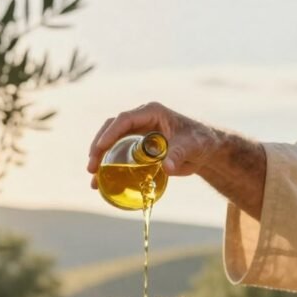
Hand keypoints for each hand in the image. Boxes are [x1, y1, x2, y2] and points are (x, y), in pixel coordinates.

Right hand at [87, 102, 223, 186]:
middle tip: (92, 167)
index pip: (125, 119)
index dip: (111, 133)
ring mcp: (137, 134)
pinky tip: (102, 183)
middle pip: (112, 130)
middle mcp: (140, 121)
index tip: (100, 147)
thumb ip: (179, 153)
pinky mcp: (137, 148)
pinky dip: (109, 168)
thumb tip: (167, 167)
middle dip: (98, 147)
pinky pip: (119, 155)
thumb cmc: (201, 141)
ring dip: (100, 159)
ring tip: (93, 178)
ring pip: (111, 143)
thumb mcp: (192, 146)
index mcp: (151, 112)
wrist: (205, 150)